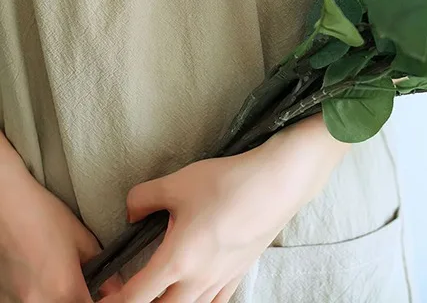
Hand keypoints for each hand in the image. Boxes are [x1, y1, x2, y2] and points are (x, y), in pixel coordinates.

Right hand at [0, 150, 122, 301]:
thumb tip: (114, 285)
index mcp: (63, 289)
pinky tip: (41, 280)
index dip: (100, 299)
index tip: (102, 291)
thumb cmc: (43, 217)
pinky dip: (39, 298)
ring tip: (60, 279)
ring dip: (59, 299)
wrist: (7, 208)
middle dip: (80, 298)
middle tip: (84, 284)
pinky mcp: (3, 299)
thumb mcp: (81, 237)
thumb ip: (101, 265)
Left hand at [105, 113, 350, 302]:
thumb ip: (143, 198)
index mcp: (176, 261)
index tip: (102, 293)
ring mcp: (220, 281)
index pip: (132, 300)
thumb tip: (130, 212)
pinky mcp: (239, 274)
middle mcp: (197, 281)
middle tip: (127, 293)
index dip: (111, 301)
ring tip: (161, 291)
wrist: (279, 182)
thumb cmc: (229, 182)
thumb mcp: (178, 182)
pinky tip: (194, 293)